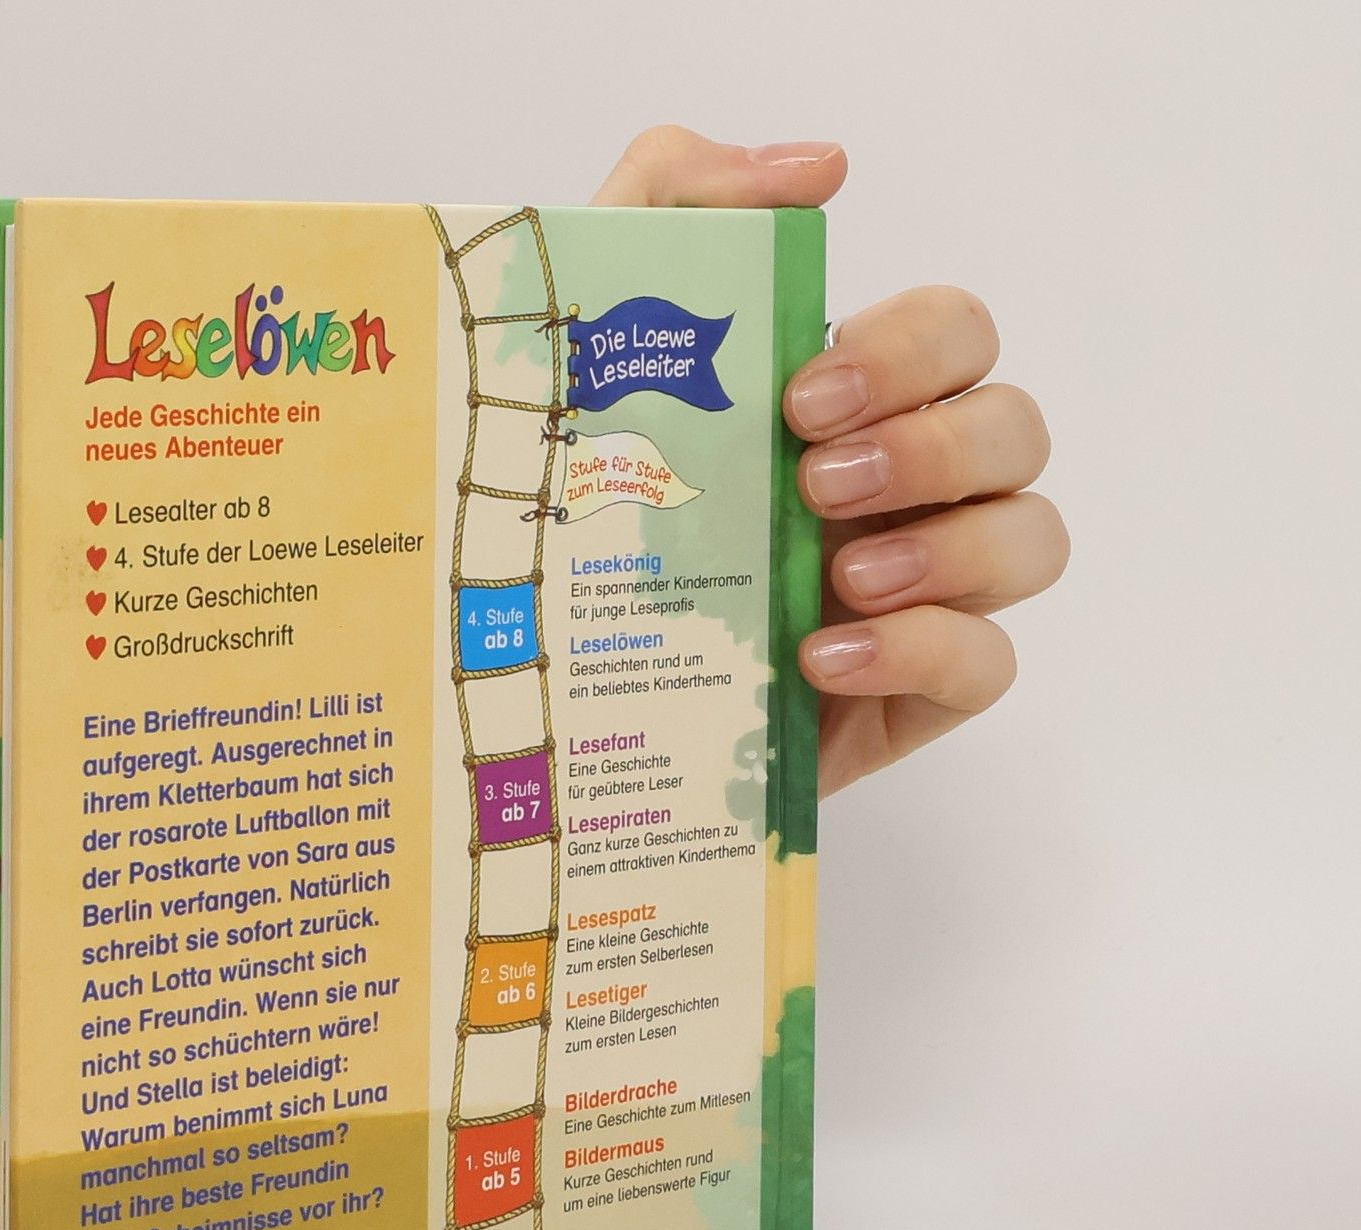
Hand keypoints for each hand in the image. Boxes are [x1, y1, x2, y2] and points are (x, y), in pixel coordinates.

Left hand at [594, 127, 1067, 794]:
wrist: (564, 676)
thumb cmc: (594, 507)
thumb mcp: (595, 339)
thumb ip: (676, 201)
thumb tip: (818, 167)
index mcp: (859, 404)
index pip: (957, 334)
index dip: (908, 353)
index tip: (800, 398)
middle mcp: (911, 489)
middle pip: (1015, 428)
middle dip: (930, 447)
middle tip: (814, 484)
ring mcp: (926, 590)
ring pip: (1033, 539)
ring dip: (951, 548)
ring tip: (837, 577)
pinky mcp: (915, 693)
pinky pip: (989, 664)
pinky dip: (923, 652)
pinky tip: (824, 659)